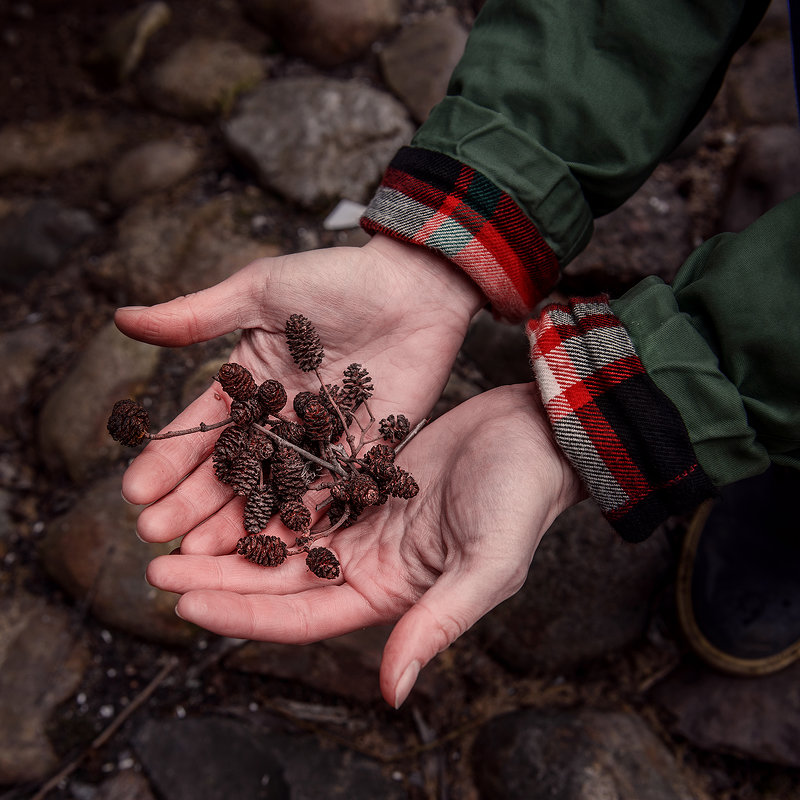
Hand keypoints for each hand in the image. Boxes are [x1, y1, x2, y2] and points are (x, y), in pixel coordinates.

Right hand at [116, 234, 483, 544]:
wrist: (413, 289)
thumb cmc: (336, 280)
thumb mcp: (259, 291)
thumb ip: (196, 317)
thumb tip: (121, 319)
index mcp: (248, 387)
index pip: (199, 431)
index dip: (166, 462)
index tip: (135, 493)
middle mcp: (278, 423)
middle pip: (229, 472)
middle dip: (191, 503)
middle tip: (156, 536)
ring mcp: (318, 445)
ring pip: (272, 493)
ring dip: (238, 523)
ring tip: (202, 554)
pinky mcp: (361, 457)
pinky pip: (329, 496)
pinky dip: (303, 523)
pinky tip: (275, 553)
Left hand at [144, 384, 584, 707]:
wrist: (533, 434)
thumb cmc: (521, 499)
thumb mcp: (486, 566)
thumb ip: (437, 624)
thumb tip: (392, 690)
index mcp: (391, 592)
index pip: (302, 616)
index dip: (243, 615)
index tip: (185, 605)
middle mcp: (368, 562)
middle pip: (278, 581)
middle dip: (218, 579)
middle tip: (157, 568)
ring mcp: (361, 520)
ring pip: (280, 538)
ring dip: (230, 539)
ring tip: (175, 533)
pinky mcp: (361, 479)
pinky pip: (301, 492)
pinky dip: (262, 495)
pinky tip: (225, 487)